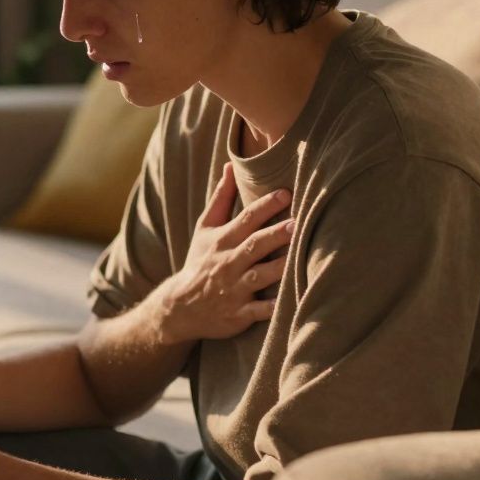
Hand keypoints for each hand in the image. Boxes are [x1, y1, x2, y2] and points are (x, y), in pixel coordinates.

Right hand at [151, 162, 292, 343]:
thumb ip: (221, 198)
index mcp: (223, 240)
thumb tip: (230, 166)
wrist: (180, 306)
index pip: (246, 219)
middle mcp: (229, 262)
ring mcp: (234, 289)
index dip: (266, 206)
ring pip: (260, 276)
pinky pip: (259, 311)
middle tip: (298, 223)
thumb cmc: (200, 261)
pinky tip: (290, 302)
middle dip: (276, 234)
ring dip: (280, 267)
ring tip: (300, 256)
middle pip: (255, 245)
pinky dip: (272, 308)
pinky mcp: (239, 314)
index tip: (286, 193)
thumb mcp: (205, 228)